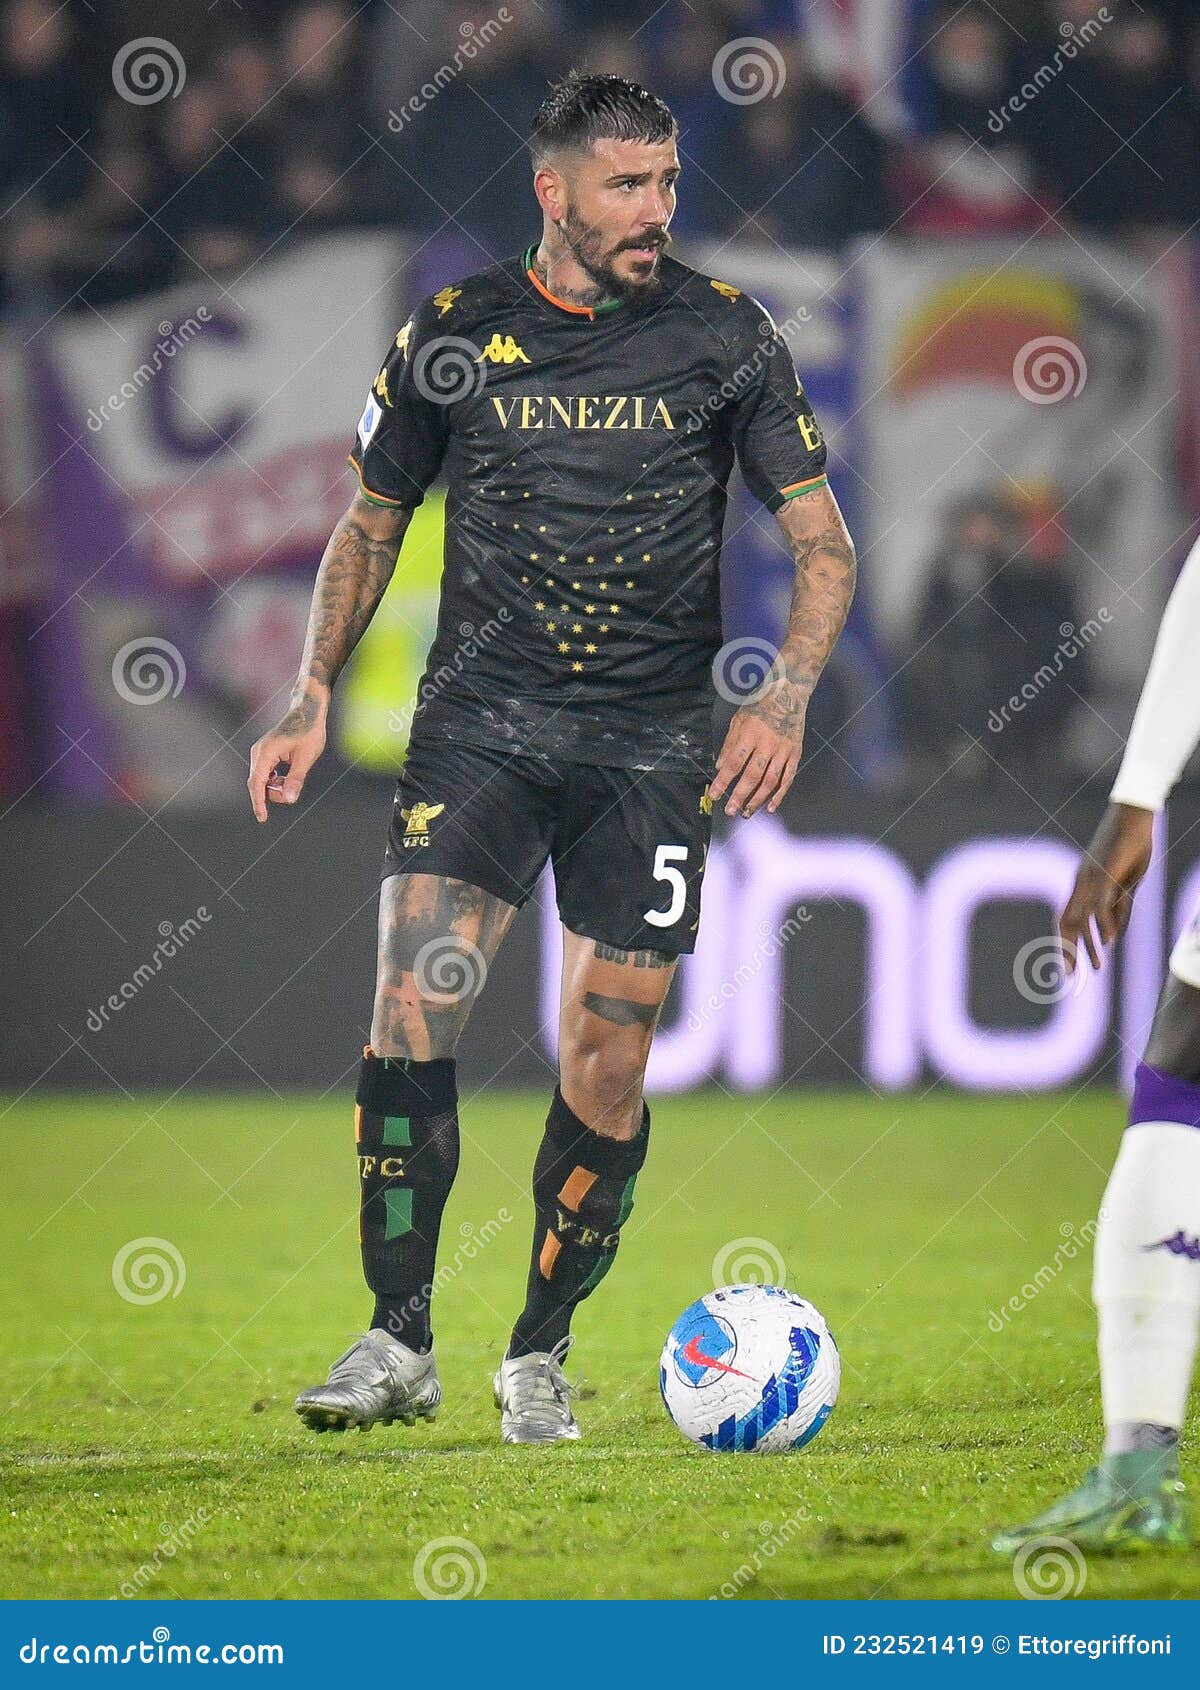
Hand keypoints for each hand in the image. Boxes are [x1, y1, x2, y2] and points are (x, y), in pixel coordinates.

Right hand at [247, 687, 327, 823]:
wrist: (307, 710)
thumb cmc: (309, 731)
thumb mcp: (306, 757)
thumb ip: (296, 779)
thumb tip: (289, 799)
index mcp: (266, 753)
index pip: (257, 783)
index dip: (259, 802)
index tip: (262, 818)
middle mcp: (259, 752)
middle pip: (258, 783)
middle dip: (272, 793)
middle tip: (292, 791)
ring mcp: (261, 752)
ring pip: (262, 779)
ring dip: (275, 786)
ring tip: (293, 779)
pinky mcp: (266, 753)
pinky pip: (265, 773)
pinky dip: (275, 780)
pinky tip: (286, 777)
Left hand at [709, 704, 804, 818]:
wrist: (789, 693)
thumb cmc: (760, 705)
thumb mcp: (738, 719)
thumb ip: (729, 744)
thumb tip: (719, 767)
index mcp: (750, 733)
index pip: (734, 762)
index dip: (723, 781)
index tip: (714, 795)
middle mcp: (767, 743)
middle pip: (752, 776)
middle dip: (739, 796)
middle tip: (730, 811)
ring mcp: (783, 750)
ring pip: (770, 781)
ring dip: (757, 800)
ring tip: (746, 812)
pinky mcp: (795, 754)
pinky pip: (787, 778)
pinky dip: (779, 795)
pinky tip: (770, 807)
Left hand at [1059, 802, 1154, 971]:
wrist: (1134, 816)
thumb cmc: (1132, 847)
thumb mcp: (1127, 885)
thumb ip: (1120, 909)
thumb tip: (1112, 938)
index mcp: (1083, 886)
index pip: (1068, 920)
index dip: (1068, 945)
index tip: (1071, 968)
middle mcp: (1081, 883)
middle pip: (1067, 924)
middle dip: (1068, 952)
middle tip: (1070, 978)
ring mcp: (1089, 878)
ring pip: (1080, 918)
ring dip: (1087, 946)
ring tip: (1096, 969)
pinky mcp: (1103, 872)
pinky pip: (1100, 904)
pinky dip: (1103, 925)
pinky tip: (1108, 943)